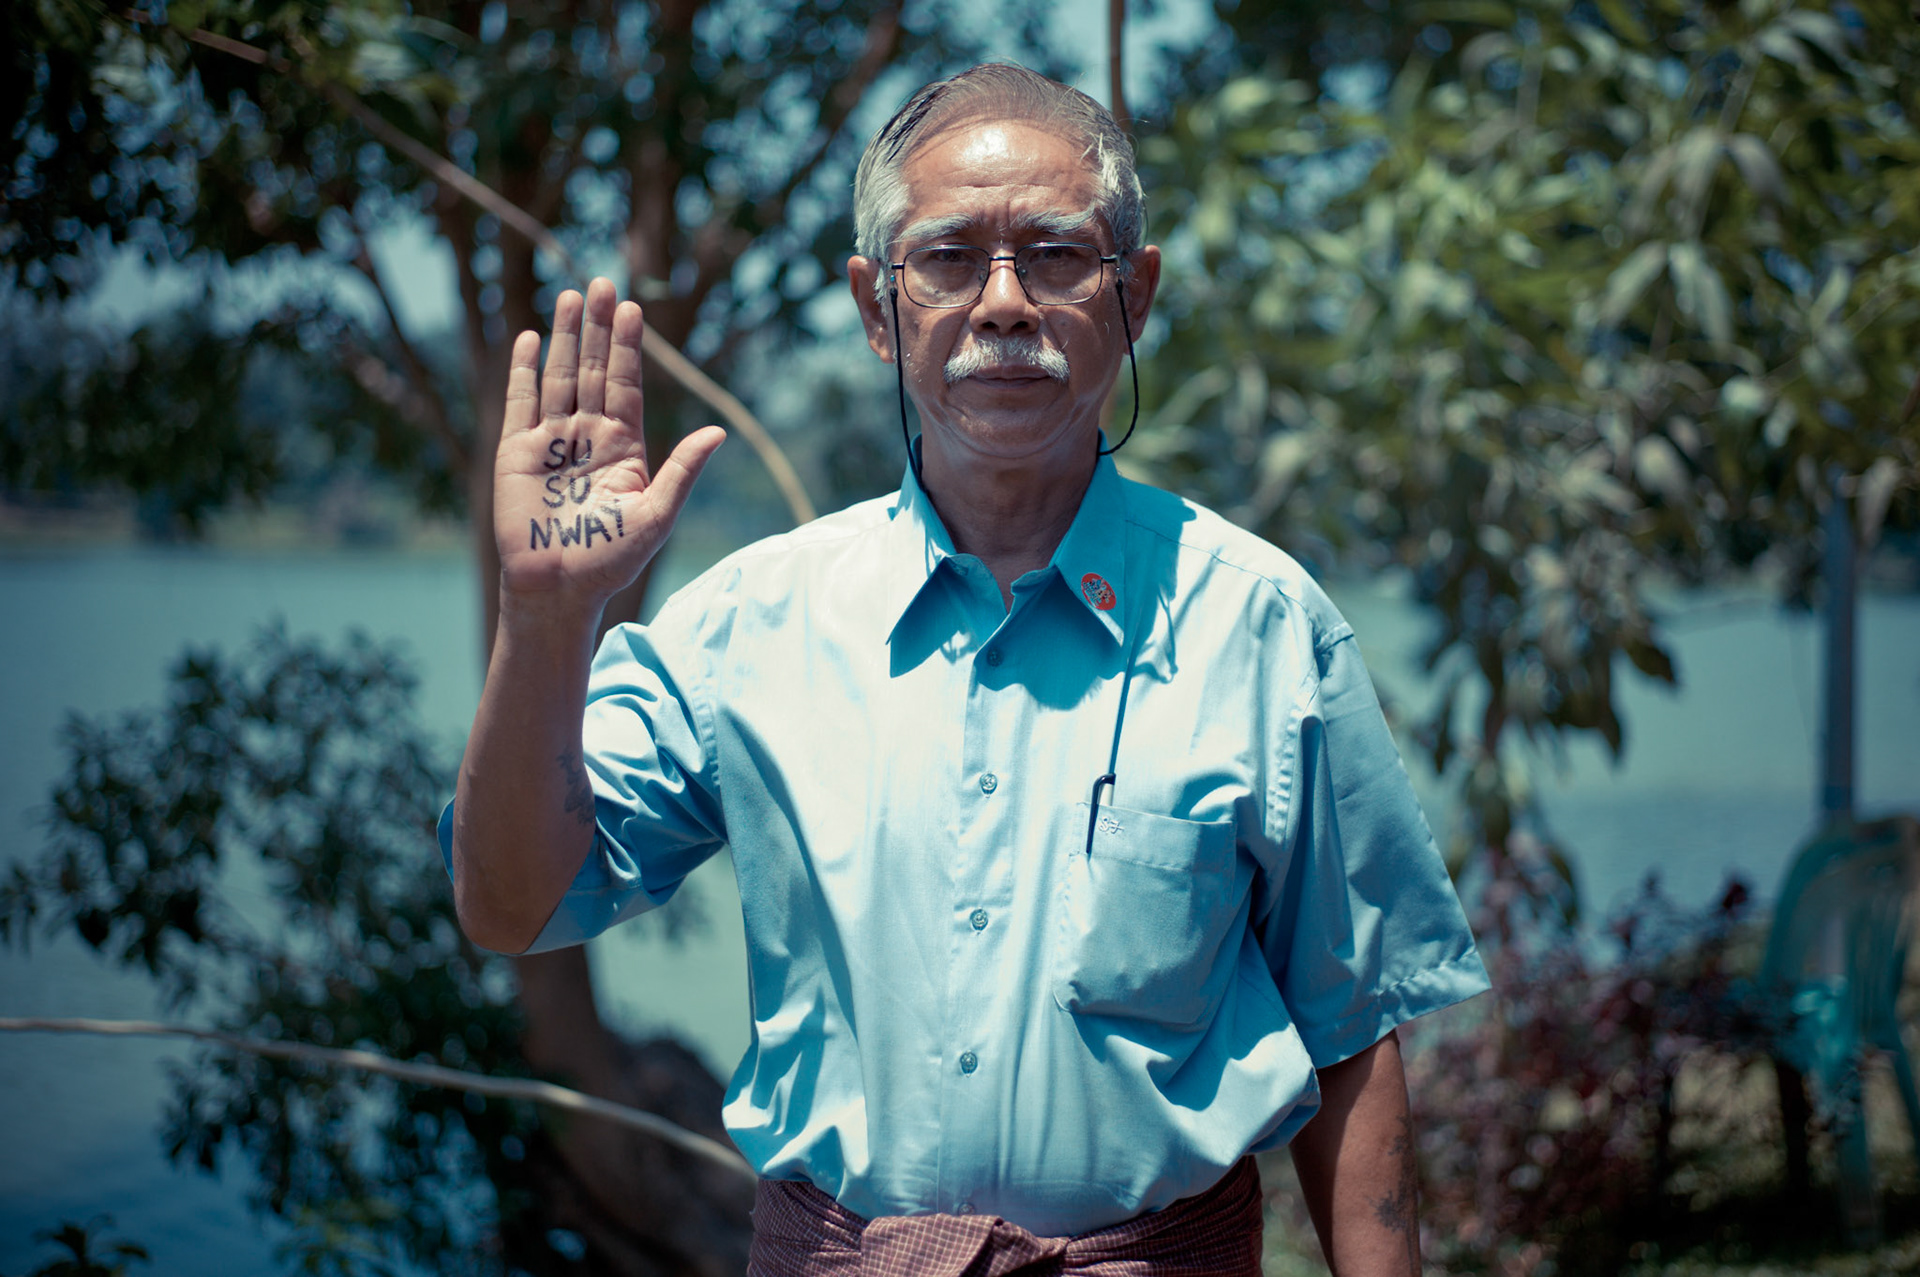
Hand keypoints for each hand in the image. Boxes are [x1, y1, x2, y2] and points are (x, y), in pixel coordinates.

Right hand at [493, 277, 724, 611]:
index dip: (629, 346)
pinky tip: (531, 339)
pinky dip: (525, 371)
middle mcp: (588, 436)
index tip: (633, 307)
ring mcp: (551, 441)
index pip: (626, 384)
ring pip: (560, 377)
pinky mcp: (517, 452)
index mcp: (623, 447)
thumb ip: (683, 471)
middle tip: (602, 281)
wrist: (558, 588)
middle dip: (599, 328)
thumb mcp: (656, 516)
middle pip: (594, 371)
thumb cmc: (611, 560)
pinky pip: (521, 402)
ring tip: (571, 296)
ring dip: (566, 338)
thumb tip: (719, 432)